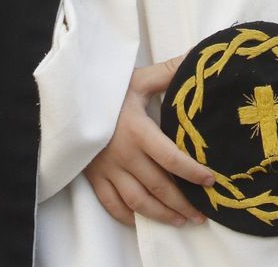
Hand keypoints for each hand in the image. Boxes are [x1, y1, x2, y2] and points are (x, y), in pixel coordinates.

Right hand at [85, 56, 215, 227]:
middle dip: (182, 203)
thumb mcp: (138, 78)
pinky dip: (128, 216)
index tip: (211, 181)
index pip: (171, 158)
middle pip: (158, 186)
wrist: (66, 98)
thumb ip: (169, 71)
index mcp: (138, 130)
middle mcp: (124, 154)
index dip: (193, 172)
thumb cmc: (107, 88)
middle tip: (202, 214)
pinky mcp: (93, 176)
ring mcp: (107, 169)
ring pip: (137, 201)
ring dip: (161, 214)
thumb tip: (198, 57)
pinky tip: (143, 220)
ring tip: (181, 220)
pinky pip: (111, 204)